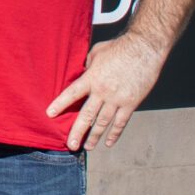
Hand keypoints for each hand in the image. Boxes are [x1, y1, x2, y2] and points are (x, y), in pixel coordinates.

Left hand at [45, 34, 167, 151]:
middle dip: (77, 131)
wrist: (145, 48)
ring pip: (104, 122)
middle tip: (70, 145)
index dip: (60, 104)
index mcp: (92, 77)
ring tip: (87, 147)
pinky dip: (115, 133)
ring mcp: (118, 99)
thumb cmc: (118, 47)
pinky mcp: (132, 102)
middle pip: (87, 115)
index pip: (72, 93)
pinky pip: (121, 122)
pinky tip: (109, 142)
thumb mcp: (96, 53)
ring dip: (95, 136)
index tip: (49, 114)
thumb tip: (81, 74)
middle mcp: (103, 91)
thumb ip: (87, 66)